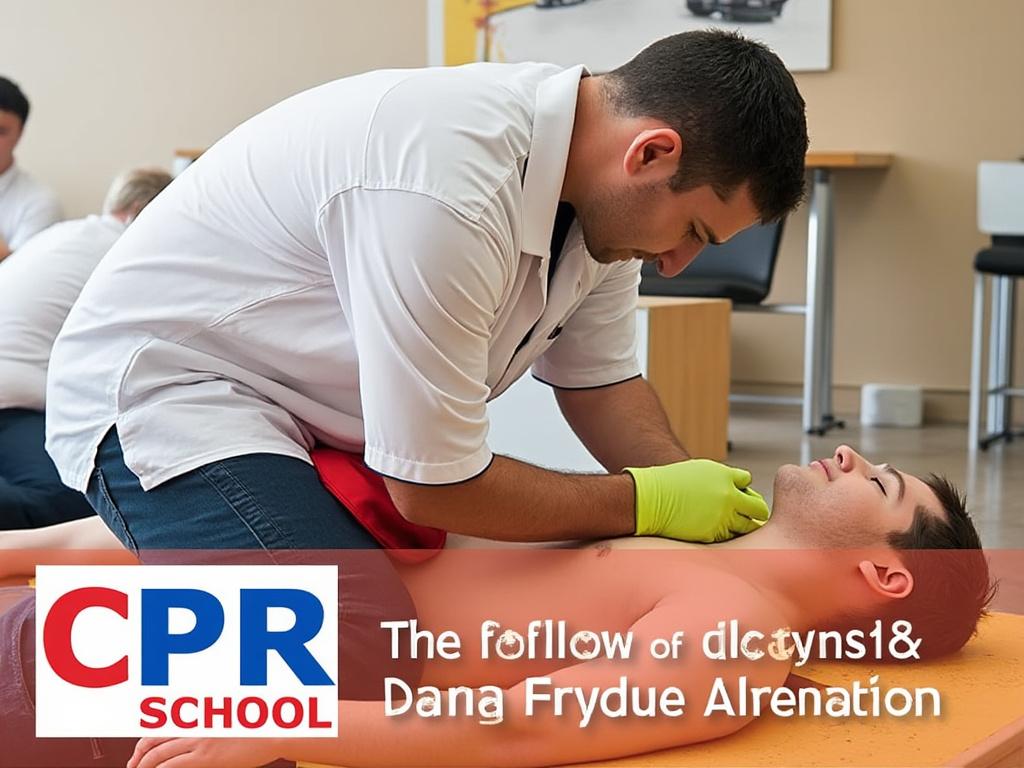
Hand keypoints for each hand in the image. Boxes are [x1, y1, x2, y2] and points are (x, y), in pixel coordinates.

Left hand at [128, 736, 284, 767]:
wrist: (270, 735)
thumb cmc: (252, 732)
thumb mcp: (224, 726)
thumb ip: (204, 732)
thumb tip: (189, 743)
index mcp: (196, 719)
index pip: (161, 729)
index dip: (144, 743)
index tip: (138, 754)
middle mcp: (193, 728)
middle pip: (153, 742)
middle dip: (138, 757)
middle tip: (132, 767)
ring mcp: (198, 743)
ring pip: (158, 756)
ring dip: (143, 766)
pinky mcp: (205, 758)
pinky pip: (172, 766)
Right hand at [625, 459, 769, 542]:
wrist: (648, 500)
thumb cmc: (670, 482)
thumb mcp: (699, 470)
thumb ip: (723, 477)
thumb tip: (742, 486)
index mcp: (724, 477)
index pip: (748, 482)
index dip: (742, 488)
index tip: (735, 492)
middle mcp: (727, 496)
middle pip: (757, 507)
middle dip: (755, 510)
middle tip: (750, 513)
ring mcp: (721, 517)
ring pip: (747, 525)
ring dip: (742, 524)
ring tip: (733, 523)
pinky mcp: (712, 534)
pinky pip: (729, 536)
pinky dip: (726, 533)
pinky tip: (716, 529)